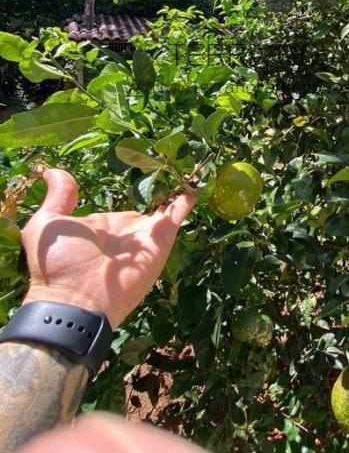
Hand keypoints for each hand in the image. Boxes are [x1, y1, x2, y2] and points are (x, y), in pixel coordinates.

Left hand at [21, 169, 194, 328]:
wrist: (77, 298)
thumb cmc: (58, 264)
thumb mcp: (47, 225)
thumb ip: (57, 197)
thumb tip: (54, 171)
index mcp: (101, 225)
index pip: (119, 200)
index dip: (131, 181)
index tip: (139, 156)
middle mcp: (126, 230)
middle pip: (147, 202)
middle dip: (160, 181)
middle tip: (170, 155)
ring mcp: (145, 235)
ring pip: (166, 206)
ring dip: (177, 186)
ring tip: (189, 160)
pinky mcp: (160, 240)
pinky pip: (176, 216)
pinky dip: (188, 199)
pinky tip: (196, 179)